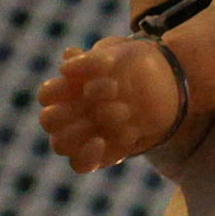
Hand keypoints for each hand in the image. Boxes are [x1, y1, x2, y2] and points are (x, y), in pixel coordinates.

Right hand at [39, 37, 182, 169]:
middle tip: (94, 103)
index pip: (47, 94)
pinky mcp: (101, 151)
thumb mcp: (121, 52)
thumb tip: (68, 55)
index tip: (83, 85)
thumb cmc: (137, 64)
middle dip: (67, 113)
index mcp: (69, 87)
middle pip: (49, 120)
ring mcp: (84, 133)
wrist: (167, 86)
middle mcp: (72, 111)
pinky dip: (87, 156)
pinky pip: (80, 164)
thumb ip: (94, 56)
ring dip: (78, 132)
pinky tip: (101, 142)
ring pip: (60, 144)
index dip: (58, 91)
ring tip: (116, 114)